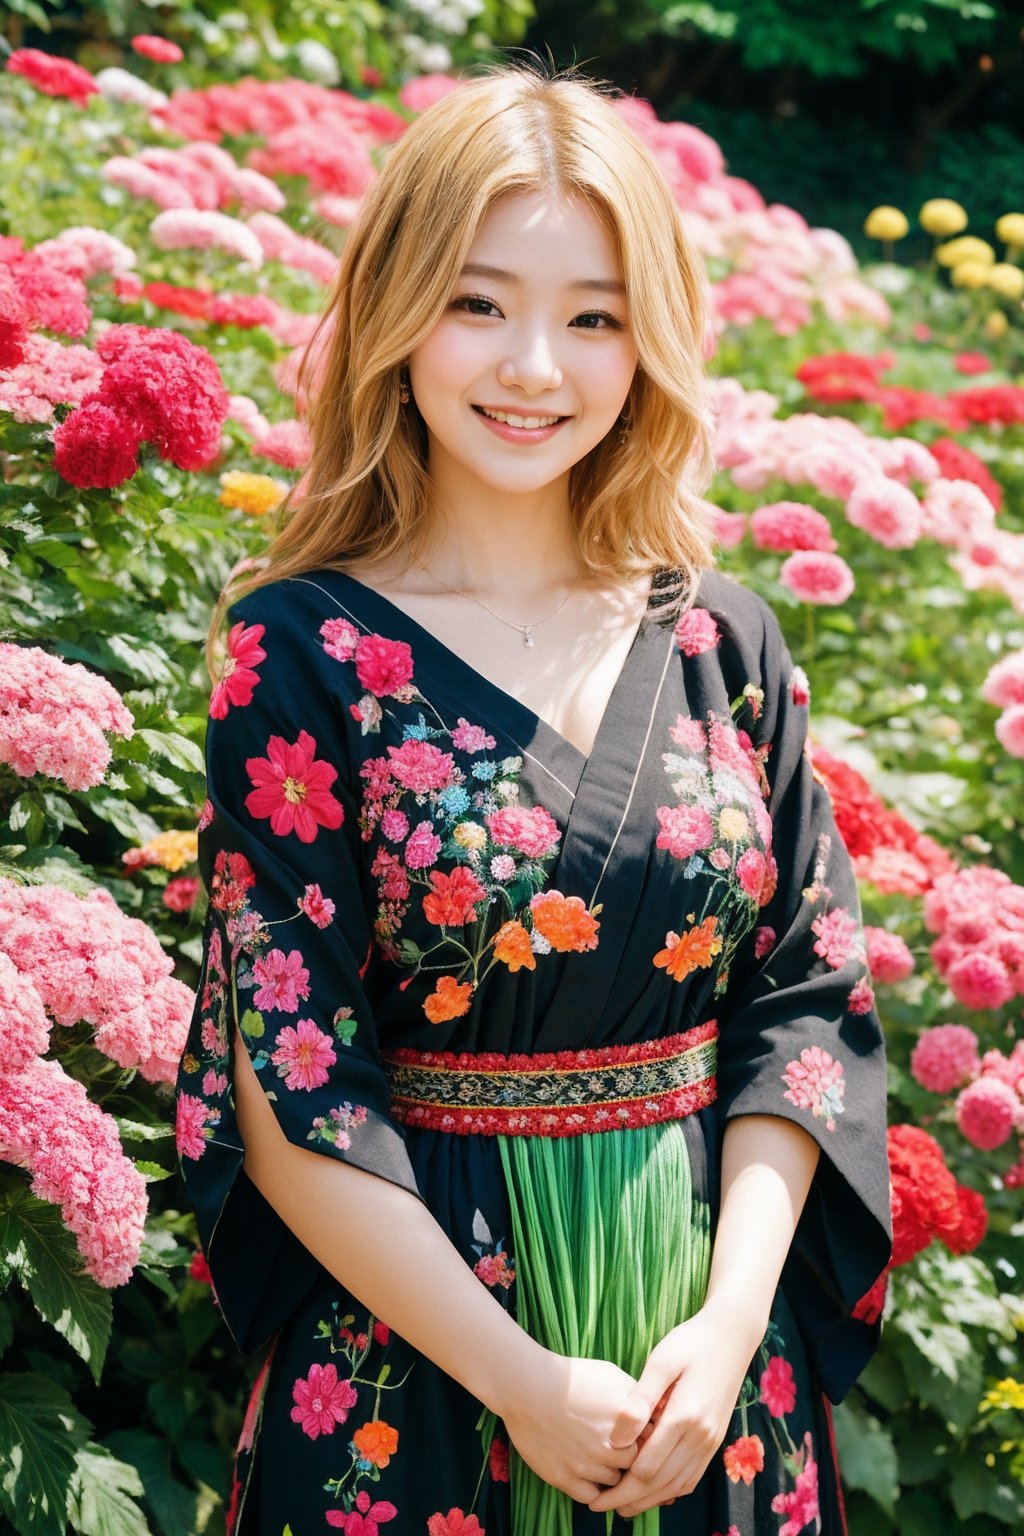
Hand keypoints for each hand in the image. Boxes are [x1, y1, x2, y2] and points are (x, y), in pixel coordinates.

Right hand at [498, 1350, 640, 1503]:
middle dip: (631, 1458)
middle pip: (636, 1466)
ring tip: (598, 1453)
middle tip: (619, 1446)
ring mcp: (587, 1465)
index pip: (654, 1443)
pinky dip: (591, 1487)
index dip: (647, 1440)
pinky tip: (586, 1470)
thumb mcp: (612, 1375)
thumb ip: (638, 1398)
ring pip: (614, 1482)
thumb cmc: (572, 1376)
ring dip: (610, 1471)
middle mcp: (610, 1446)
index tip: (639, 1435)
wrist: (526, 1385)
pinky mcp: (564, 1478)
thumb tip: (656, 1413)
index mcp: (627, 1421)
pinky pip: (590, 1497)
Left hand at [587, 1301, 757, 1518]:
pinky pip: (692, 1477)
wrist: (732, 1336)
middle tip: (599, 1507)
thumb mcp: (661, 1361)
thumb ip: (639, 1400)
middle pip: (660, 1484)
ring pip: (677, 1486)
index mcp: (684, 1417)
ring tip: (622, 1507)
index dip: (619, 1488)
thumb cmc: (690, 1342)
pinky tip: (653, 1492)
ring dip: (649, 1501)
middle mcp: (700, 1436)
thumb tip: (617, 1439)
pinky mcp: (715, 1440)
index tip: (594, 1495)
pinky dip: (671, 1490)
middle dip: (629, 1500)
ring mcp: (711, 1441)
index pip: (647, 1468)